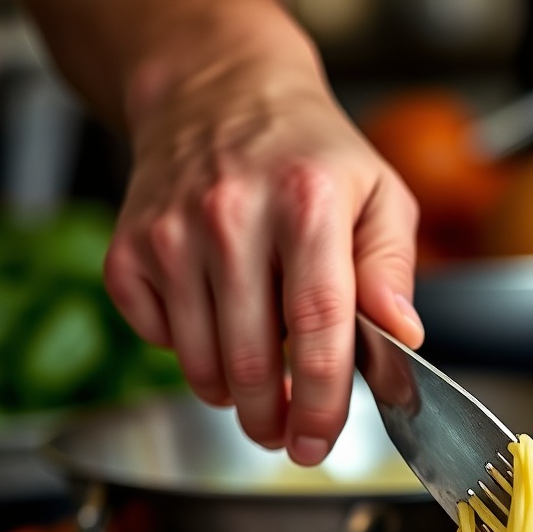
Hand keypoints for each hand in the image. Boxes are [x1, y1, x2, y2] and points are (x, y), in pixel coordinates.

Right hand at [103, 55, 421, 465]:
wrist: (217, 89)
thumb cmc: (311, 154)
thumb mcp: (379, 194)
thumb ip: (393, 268)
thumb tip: (403, 337)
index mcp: (307, 202)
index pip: (320, 324)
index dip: (323, 398)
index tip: (321, 441)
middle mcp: (231, 214)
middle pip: (253, 359)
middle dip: (275, 419)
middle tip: (290, 437)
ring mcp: (170, 232)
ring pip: (200, 363)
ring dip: (235, 395)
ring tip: (262, 384)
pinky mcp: (129, 247)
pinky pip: (157, 338)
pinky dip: (189, 353)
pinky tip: (217, 324)